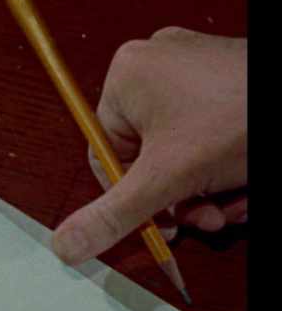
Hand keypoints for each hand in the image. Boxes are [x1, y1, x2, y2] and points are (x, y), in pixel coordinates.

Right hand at [52, 27, 246, 264]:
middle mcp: (155, 65)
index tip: (161, 222)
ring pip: (181, 151)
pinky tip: (244, 183)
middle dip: (178, 196)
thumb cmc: (245, 117)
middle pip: (146, 156)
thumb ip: (114, 216)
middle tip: (203, 217)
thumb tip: (65, 245)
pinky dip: (224, 166)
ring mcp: (193, 69)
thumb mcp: (169, 179)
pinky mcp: (226, 79)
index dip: (133, 197)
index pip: (106, 156)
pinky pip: (208, 134)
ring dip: (205, 189)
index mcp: (126, 76)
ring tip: (231, 202)